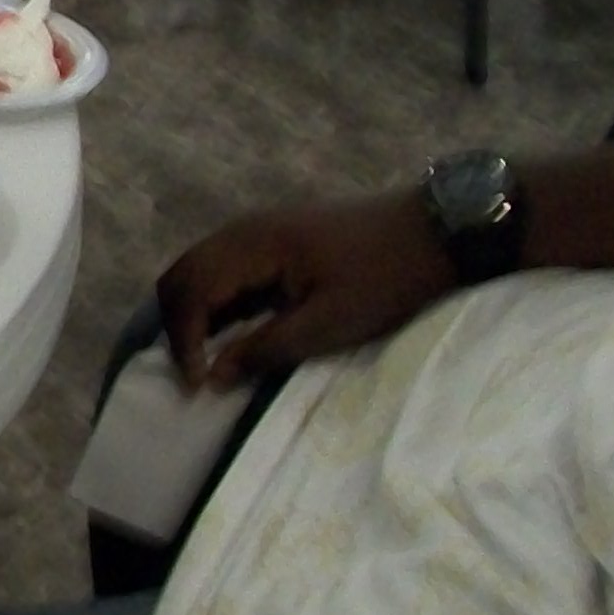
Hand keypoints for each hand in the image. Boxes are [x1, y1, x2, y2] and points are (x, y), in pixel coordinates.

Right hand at [154, 190, 452, 391]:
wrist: (435, 232)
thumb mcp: (330, 324)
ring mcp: (256, 230)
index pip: (190, 291)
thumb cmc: (385, 279)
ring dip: (194, 314)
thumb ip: (266, 348)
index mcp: (252, 246)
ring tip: (211, 357)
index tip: (198, 385)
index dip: (184, 341)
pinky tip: (235, 330)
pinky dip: (214, 301)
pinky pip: (222, 268)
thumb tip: (214, 374)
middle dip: (178, 327)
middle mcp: (242, 230)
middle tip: (194, 372)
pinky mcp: (272, 238)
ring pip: (198, 270)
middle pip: (181, 275)